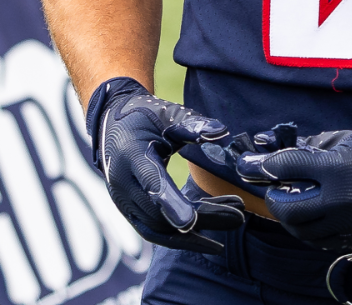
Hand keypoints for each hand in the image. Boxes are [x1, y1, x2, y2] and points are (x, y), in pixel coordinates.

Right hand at [84, 78, 244, 254]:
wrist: (112, 126)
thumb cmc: (144, 118)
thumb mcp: (168, 114)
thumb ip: (193, 125)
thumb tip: (221, 132)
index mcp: (132, 156)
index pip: (152, 183)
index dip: (170, 203)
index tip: (189, 222)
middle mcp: (123, 184)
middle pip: (161, 212)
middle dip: (201, 218)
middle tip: (238, 215)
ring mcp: (124, 202)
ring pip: (159, 228)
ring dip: (197, 230)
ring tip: (234, 218)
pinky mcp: (130, 212)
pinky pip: (155, 232)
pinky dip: (182, 237)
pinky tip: (210, 236)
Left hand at [232, 124, 351, 250]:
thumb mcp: (347, 140)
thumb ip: (315, 148)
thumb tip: (287, 153)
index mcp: (334, 170)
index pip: (287, 167)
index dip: (266, 165)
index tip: (254, 165)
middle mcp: (338, 200)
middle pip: (288, 208)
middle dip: (276, 198)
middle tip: (276, 189)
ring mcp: (347, 222)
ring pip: (302, 230)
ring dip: (290, 218)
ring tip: (292, 205)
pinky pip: (322, 240)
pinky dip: (310, 231)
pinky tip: (311, 220)